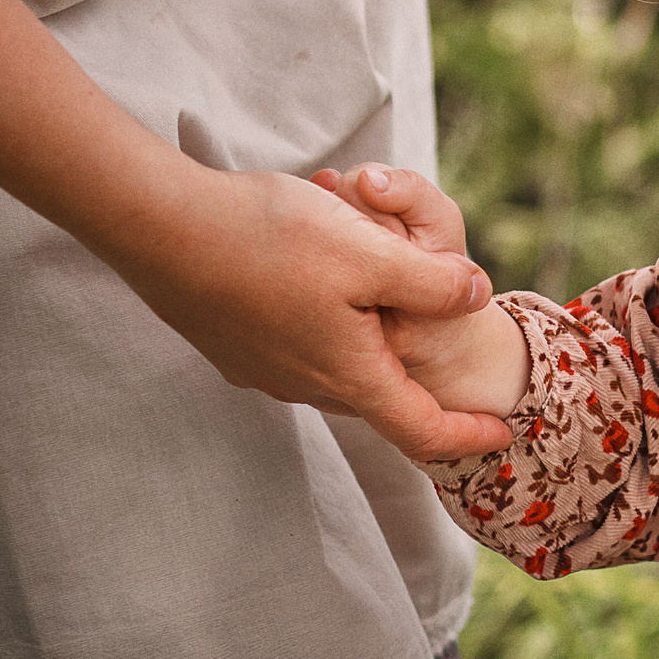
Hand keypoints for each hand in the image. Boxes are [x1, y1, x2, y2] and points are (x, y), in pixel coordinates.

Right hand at [98, 164, 513, 460]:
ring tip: (389, 299)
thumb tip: (477, 296)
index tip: (503, 433)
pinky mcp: (231, 346)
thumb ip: (433, 282)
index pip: (422, 429)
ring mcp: (260, 369)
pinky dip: (327, 326)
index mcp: (347, 374)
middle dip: (421, 383)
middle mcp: (302, 386)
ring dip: (370, 342)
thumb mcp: (370, 253)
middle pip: (380, 399)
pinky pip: (298, 348)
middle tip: (454, 356)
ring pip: (336, 370)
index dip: (467, 435)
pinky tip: (323, 284)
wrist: (155, 223)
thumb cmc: (266, 236)